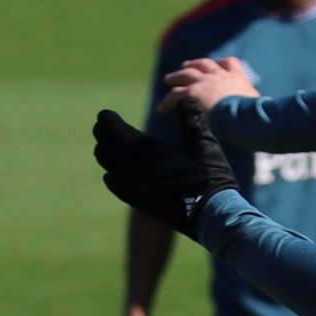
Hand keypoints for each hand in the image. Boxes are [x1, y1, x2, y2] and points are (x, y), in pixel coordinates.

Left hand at [93, 104, 237, 236]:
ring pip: (110, 168)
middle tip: (101, 126)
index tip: (104, 114)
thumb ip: (193, 122)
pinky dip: (111, 178)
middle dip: (103, 135)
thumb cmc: (213, 180)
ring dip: (104, 154)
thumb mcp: (207, 147)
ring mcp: (138, 190)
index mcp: (152, 154)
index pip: (118, 133)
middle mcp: (139, 171)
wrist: (213, 218)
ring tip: (104, 146)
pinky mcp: (143, 205)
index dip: (108, 122)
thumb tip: (184, 98)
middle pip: (108, 149)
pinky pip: (118, 189)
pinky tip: (111, 174)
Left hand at [161, 56, 260, 111]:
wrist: (243, 115)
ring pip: (186, 74)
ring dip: (176, 77)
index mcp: (237, 77)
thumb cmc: (255, 115)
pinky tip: (162, 108)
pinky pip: (176, 94)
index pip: (230, 63)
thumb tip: (261, 119)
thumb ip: (253, 108)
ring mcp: (205, 82)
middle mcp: (220, 75)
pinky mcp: (193, 92)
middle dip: (194, 64)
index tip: (217, 65)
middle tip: (185, 66)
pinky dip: (168, 101)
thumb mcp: (257, 107)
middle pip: (204, 64)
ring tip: (168, 80)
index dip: (222, 64)